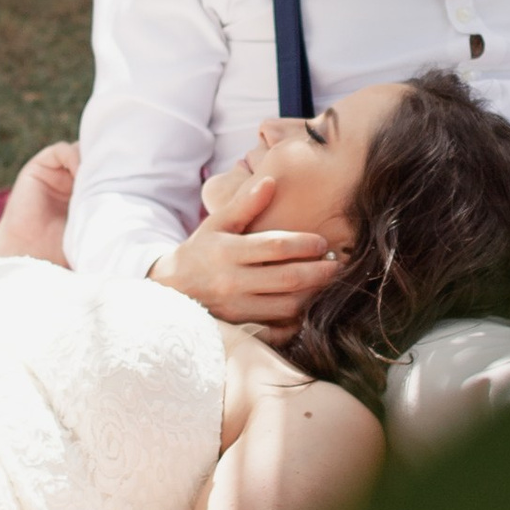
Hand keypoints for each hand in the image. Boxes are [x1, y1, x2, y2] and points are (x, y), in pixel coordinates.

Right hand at [149, 167, 337, 341]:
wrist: (172, 287)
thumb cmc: (201, 249)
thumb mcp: (217, 223)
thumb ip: (244, 204)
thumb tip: (271, 181)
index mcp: (229, 251)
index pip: (275, 246)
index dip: (304, 243)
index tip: (323, 242)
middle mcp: (233, 281)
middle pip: (287, 279)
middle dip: (319, 272)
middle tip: (337, 264)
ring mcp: (237, 307)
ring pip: (286, 306)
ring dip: (313, 295)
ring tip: (328, 283)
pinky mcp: (240, 325)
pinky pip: (276, 328)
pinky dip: (297, 320)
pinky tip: (309, 306)